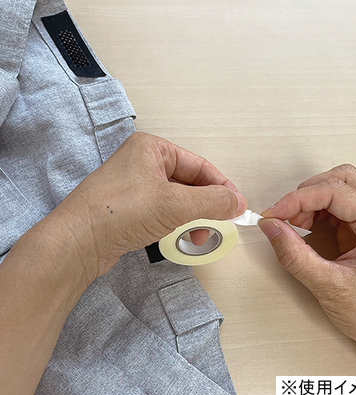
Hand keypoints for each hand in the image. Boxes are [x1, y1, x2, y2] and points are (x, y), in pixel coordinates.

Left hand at [57, 132, 246, 276]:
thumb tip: (237, 202)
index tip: (236, 206)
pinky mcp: (129, 208)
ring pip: (176, 199)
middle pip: (188, 183)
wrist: (78, 242)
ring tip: (197, 235)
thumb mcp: (174, 204)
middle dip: (205, 205)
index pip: (199, 165)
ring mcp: (134, 186)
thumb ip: (211, 201)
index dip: (221, 186)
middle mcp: (142, 163)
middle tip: (219, 224)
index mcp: (152, 149)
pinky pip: (162, 211)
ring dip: (191, 217)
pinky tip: (179, 235)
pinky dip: (175, 223)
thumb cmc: (119, 212)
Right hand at [258, 164, 355, 374]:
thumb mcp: (330, 287)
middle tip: (285, 215)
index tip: (274, 213)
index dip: (299, 199)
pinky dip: (314, 211)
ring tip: (294, 224)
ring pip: (338, 188)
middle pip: (341, 179)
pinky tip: (305, 228)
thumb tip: (271, 227)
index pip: (336, 192)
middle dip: (307, 193)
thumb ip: (295, 256)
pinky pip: (336, 207)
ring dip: (310, 201)